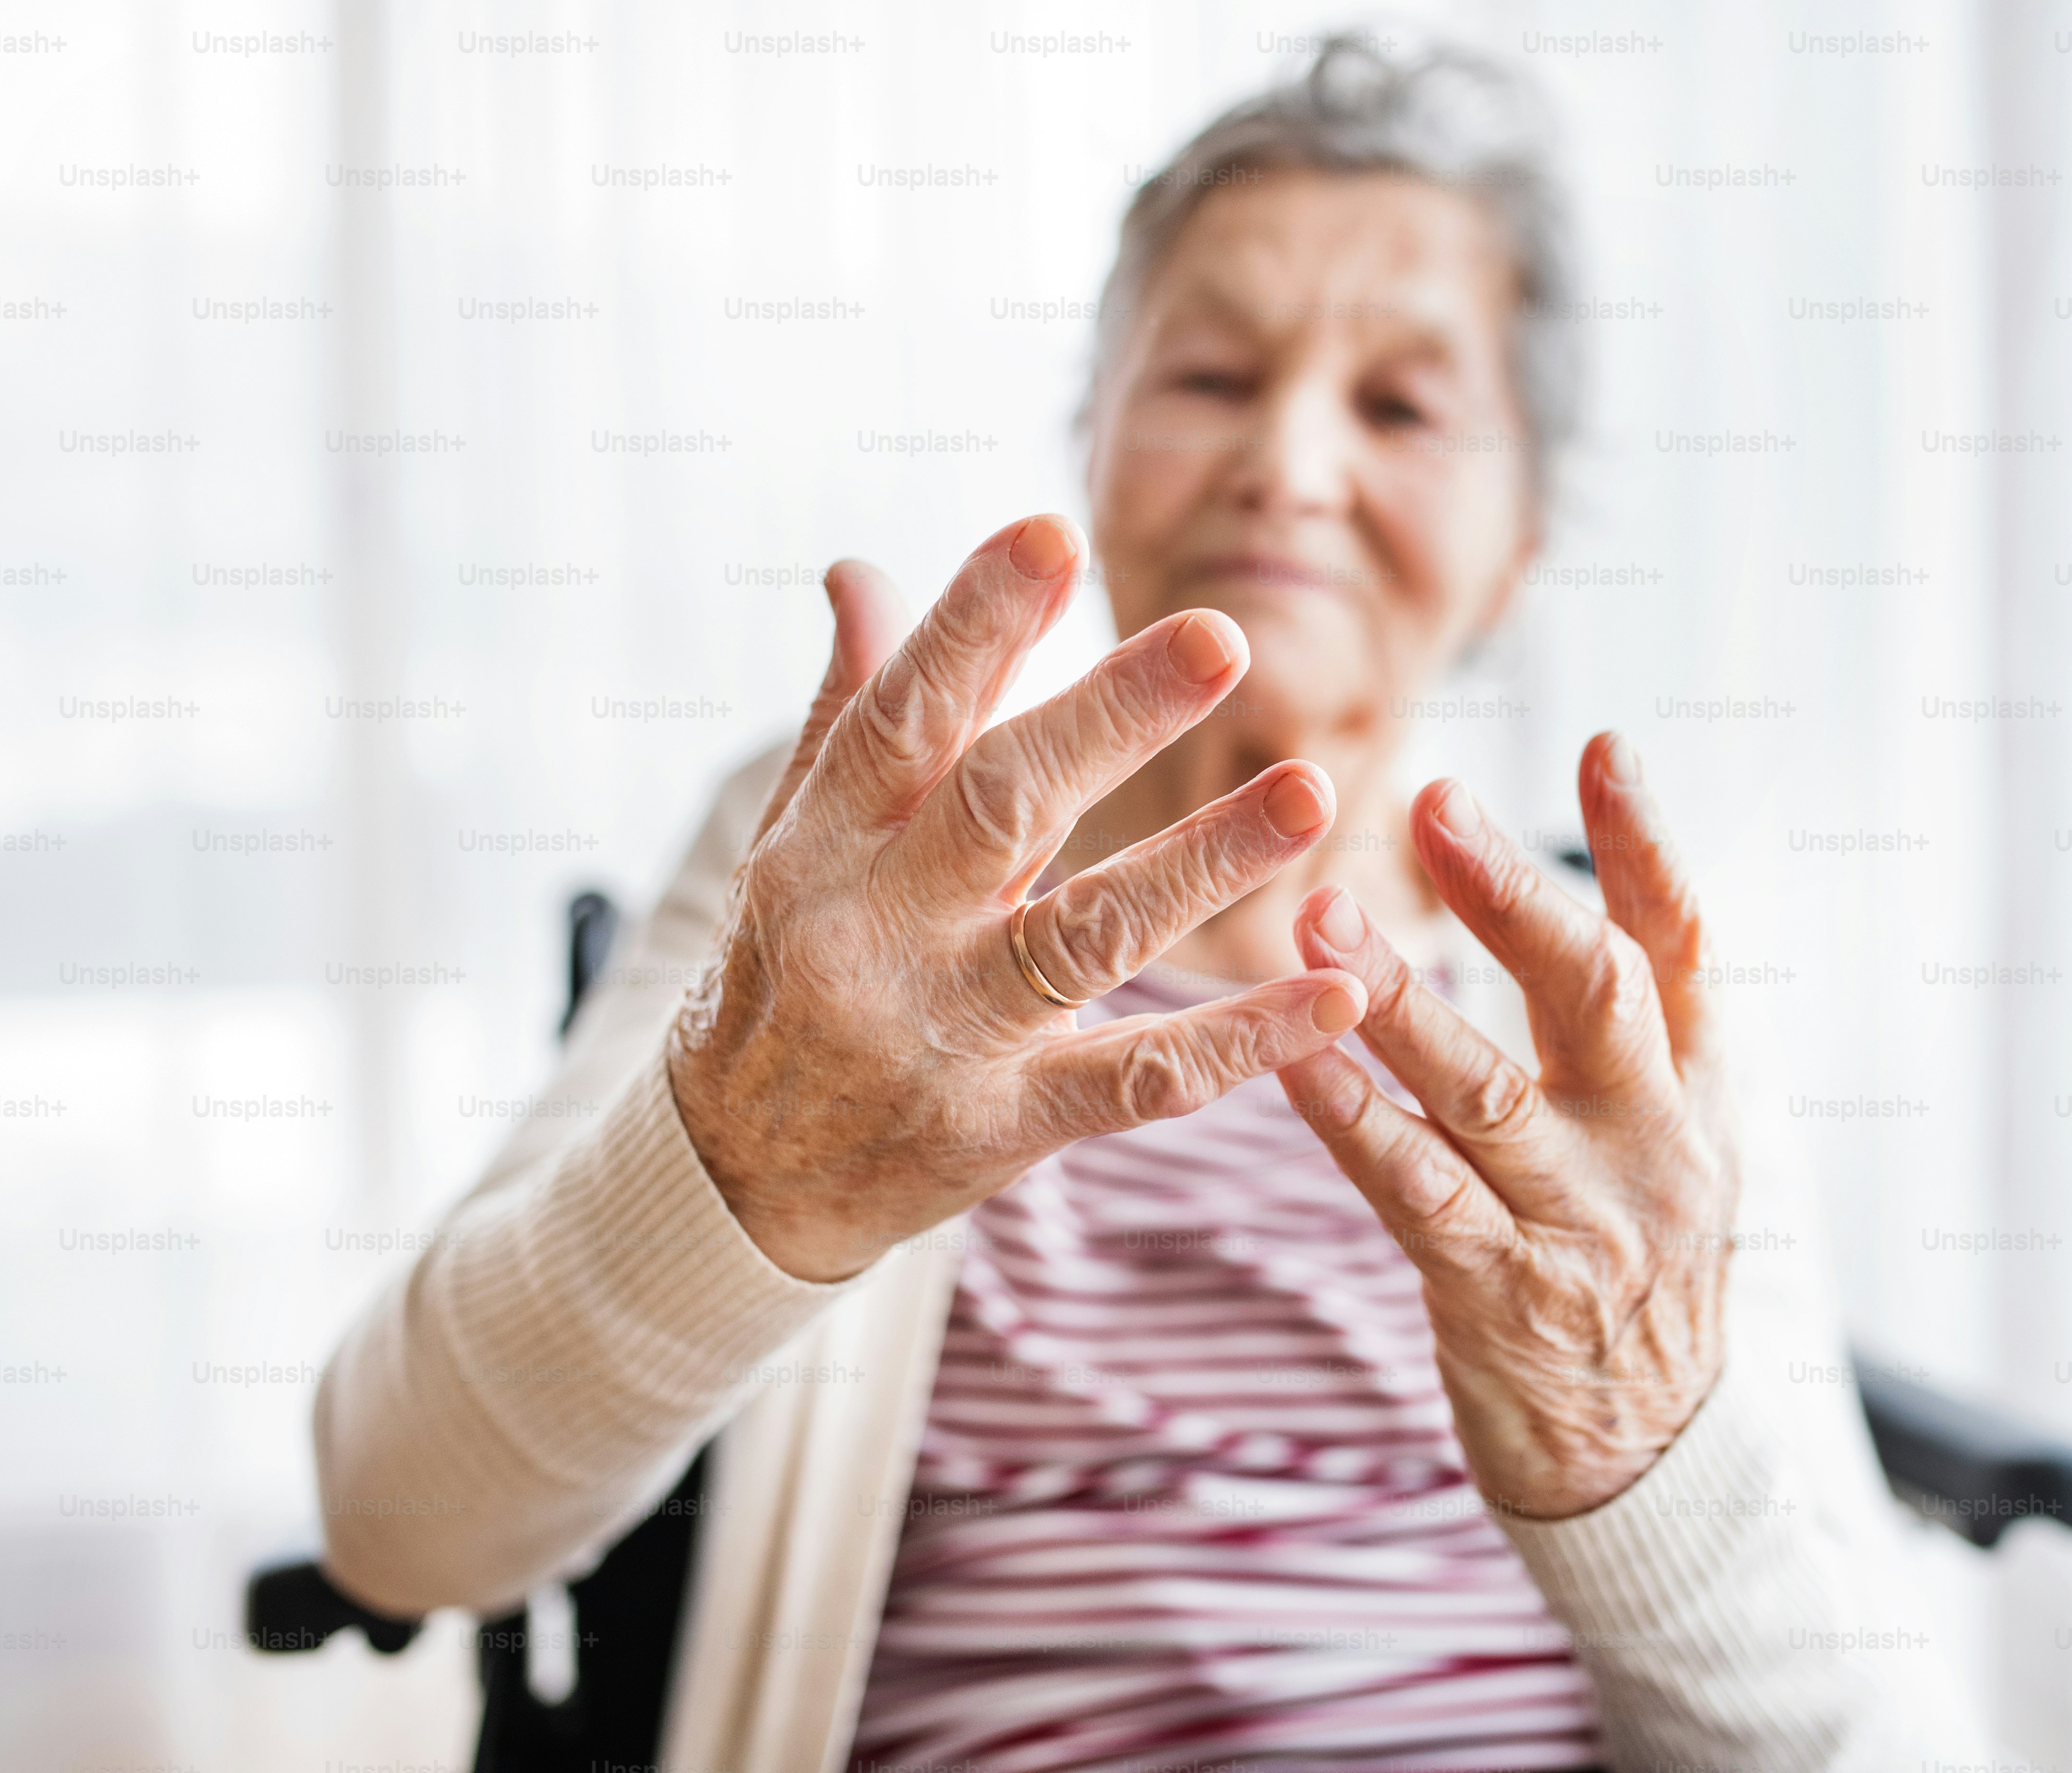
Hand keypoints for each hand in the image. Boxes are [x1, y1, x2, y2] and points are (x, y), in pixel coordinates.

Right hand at [669, 515, 1367, 1282]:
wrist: (732, 1182)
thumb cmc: (779, 978)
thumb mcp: (793, 844)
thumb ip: (846, 711)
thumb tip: (860, 569)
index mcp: (823, 843)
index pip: (903, 715)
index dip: (975, 623)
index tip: (1052, 534)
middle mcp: (876, 930)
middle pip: (1004, 805)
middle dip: (1114, 716)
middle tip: (1222, 636)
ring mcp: (943, 1034)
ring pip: (1088, 935)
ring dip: (1206, 859)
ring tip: (1311, 789)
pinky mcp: (1003, 1127)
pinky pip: (1139, 1080)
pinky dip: (1244, 1040)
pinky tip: (1339, 996)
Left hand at [1277, 733, 1740, 1518]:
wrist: (1645, 1455)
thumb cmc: (1630, 1255)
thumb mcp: (1667, 1132)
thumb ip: (1631, 1018)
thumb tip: (1584, 868)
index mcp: (1699, 1090)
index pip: (1684, 945)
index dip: (1644, 844)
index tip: (1602, 744)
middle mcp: (1656, 1145)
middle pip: (1594, 993)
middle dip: (1512, 893)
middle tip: (1434, 801)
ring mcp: (1582, 1224)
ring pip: (1487, 1088)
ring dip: (1399, 995)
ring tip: (1321, 909)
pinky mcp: (1501, 1295)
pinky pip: (1416, 1190)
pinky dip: (1352, 1116)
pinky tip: (1294, 1055)